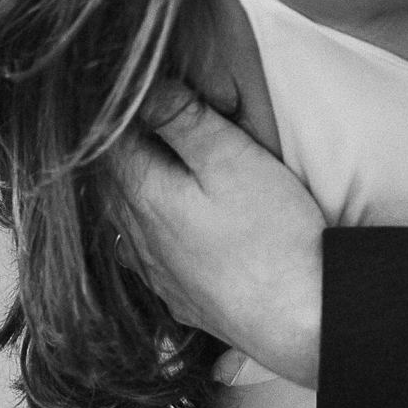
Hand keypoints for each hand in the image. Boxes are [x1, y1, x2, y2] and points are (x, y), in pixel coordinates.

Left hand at [116, 84, 324, 389]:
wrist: (299, 319)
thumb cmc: (270, 234)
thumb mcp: (230, 158)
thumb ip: (183, 120)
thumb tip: (143, 87)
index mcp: (143, 197)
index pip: (108, 142)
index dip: (122, 111)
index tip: (143, 88)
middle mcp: (138, 239)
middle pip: (113, 181)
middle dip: (127, 145)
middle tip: (154, 114)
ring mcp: (157, 274)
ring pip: (128, 219)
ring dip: (139, 186)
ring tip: (163, 158)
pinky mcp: (180, 297)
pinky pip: (149, 254)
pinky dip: (155, 226)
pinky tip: (176, 221)